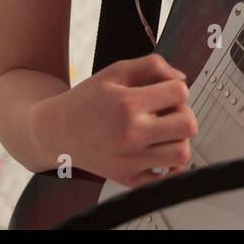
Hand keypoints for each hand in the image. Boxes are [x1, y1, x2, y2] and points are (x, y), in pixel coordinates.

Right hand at [46, 52, 197, 187]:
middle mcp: (130, 135)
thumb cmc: (88, 100)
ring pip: (182, 153)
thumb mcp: (117, 71)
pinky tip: (160, 152)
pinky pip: (166, 179)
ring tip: (163, 132)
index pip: (180, 93)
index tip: (165, 92)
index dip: (177, 88)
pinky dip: (170, 166)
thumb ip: (153, 65)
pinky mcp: (127, 179)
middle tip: (168, 112)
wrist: (56, 131)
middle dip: (183, 113)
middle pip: (188, 125)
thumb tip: (182, 78)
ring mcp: (129, 161)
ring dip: (179, 139)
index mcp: (128, 105)